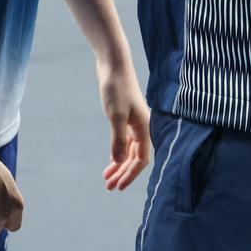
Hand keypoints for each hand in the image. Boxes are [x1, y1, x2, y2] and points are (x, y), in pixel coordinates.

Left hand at [97, 53, 150, 191]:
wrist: (113, 63)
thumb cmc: (116, 87)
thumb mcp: (115, 115)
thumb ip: (118, 139)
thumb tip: (120, 161)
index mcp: (144, 127)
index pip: (141, 159)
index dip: (130, 175)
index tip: (118, 187)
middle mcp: (141, 126)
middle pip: (136, 157)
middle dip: (124, 173)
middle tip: (109, 187)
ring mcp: (134, 121)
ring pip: (130, 150)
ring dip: (119, 164)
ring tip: (107, 178)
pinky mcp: (125, 116)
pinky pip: (125, 141)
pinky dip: (118, 152)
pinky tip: (111, 160)